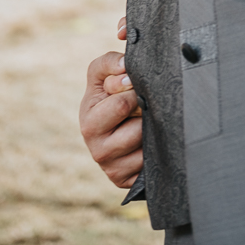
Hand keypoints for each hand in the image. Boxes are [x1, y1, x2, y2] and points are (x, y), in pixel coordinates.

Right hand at [79, 48, 143, 189]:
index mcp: (88, 122)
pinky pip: (151, 163)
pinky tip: (148, 140)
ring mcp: (112, 169)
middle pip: (139, 128)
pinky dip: (156, 149)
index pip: (123, 103)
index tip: (132, 84)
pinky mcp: (128, 181)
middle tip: (142, 105)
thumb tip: (125, 65)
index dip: (134, 90)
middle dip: (145, 111)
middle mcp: (97, 150)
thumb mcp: (102, 75)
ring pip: (147, 145)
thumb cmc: (108, 95)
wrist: (112, 127)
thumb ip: (109, 63)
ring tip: (145, 122)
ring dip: (152, 130)